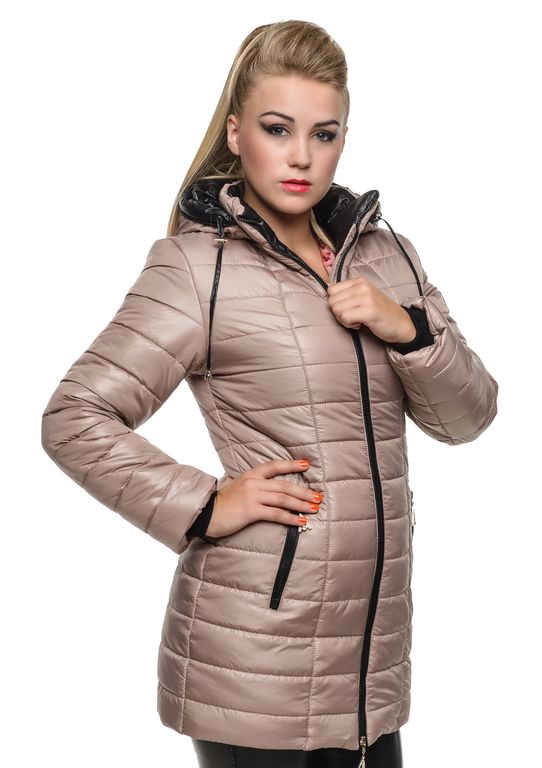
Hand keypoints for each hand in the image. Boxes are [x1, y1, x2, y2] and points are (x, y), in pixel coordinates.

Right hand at [204, 459, 322, 538]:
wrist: (205, 513)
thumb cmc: (222, 503)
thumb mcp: (237, 487)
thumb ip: (253, 487)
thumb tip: (270, 491)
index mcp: (250, 475)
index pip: (274, 466)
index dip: (291, 464)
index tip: (307, 464)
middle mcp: (253, 483)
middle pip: (284, 485)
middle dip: (304, 491)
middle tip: (318, 496)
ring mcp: (252, 496)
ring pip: (283, 498)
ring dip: (301, 504)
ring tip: (314, 508)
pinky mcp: (251, 511)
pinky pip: (276, 514)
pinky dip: (291, 518)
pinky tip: (301, 521)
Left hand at [327, 277, 416, 343]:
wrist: (401, 323)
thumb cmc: (379, 311)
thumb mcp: (363, 296)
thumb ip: (347, 292)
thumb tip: (328, 289)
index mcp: (359, 281)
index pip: (331, 290)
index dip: (336, 303)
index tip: (348, 308)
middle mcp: (362, 286)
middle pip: (332, 301)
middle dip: (338, 313)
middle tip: (352, 317)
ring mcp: (366, 297)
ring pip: (337, 310)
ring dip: (344, 320)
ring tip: (357, 320)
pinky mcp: (369, 311)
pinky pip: (345, 317)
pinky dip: (349, 325)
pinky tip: (360, 324)